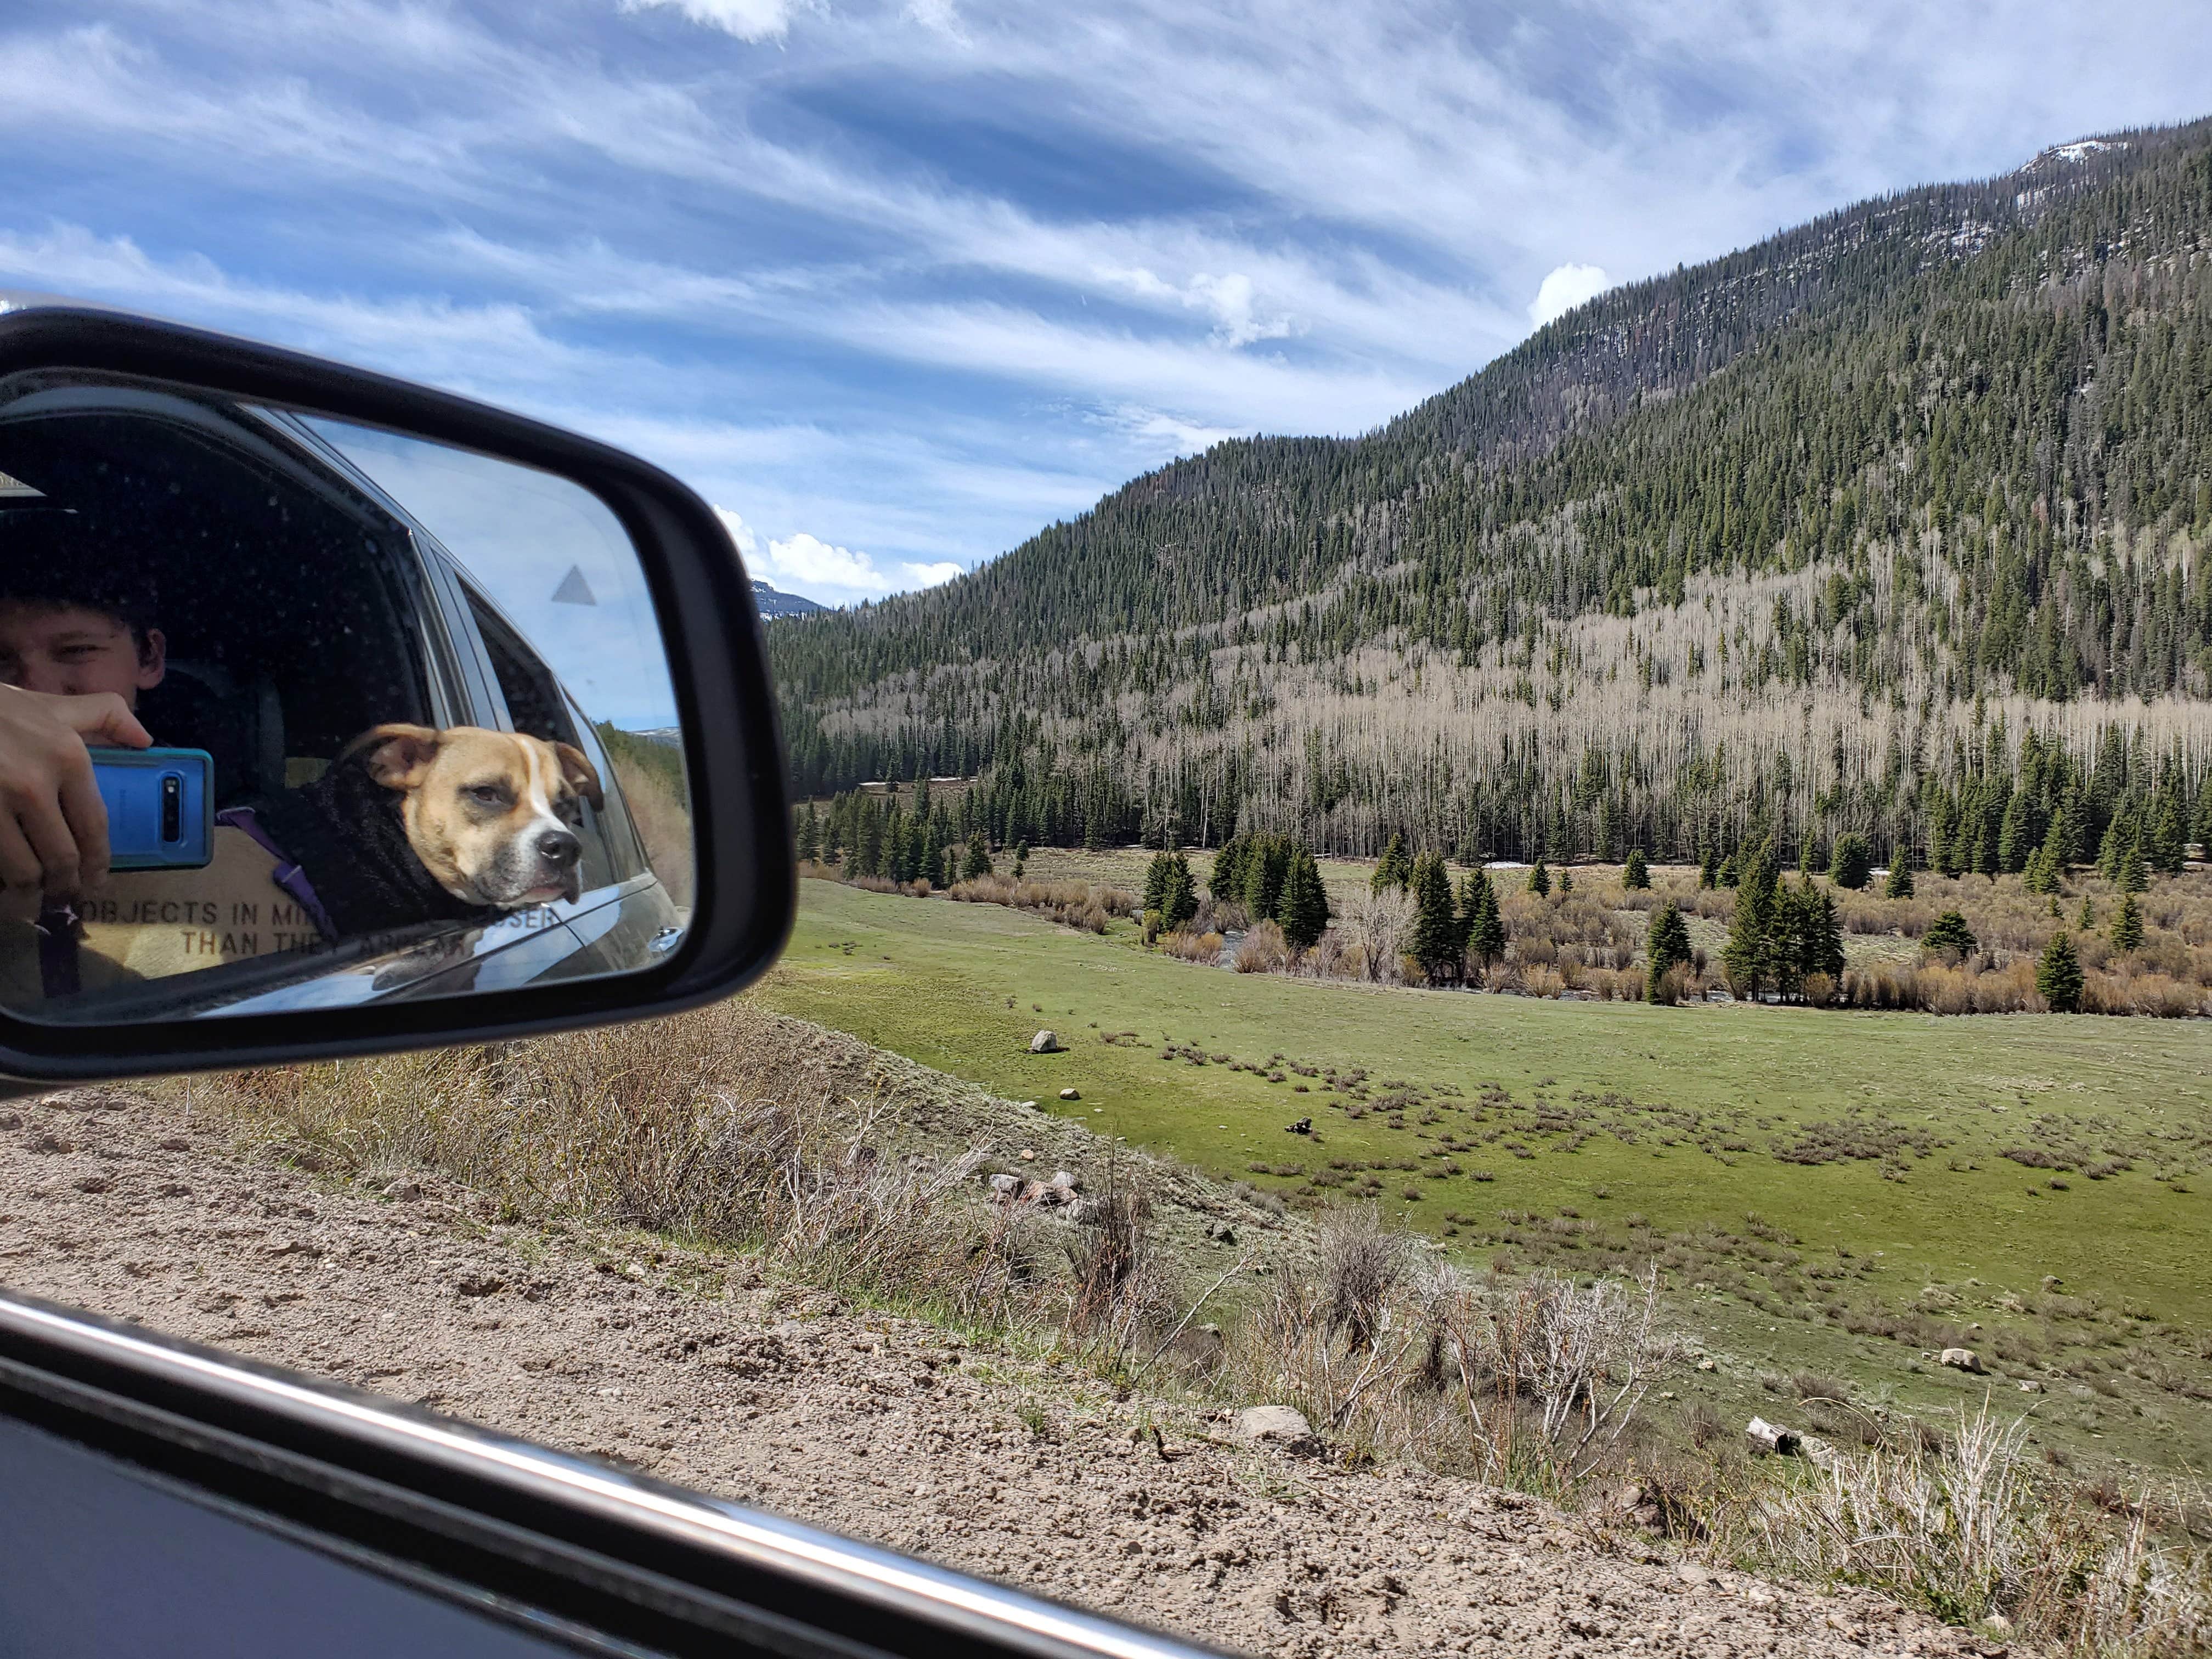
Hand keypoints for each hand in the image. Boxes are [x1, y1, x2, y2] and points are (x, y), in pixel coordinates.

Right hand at [0, 685, 150, 909]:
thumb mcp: (55, 706)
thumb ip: (106, 715)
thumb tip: (145, 740)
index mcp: (67, 758)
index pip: (93, 826)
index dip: (98, 861)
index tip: (96, 880)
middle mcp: (34, 785)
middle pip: (61, 857)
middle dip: (66, 884)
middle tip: (66, 896)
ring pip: (22, 869)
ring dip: (29, 887)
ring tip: (31, 889)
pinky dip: (0, 874)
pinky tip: (2, 875)